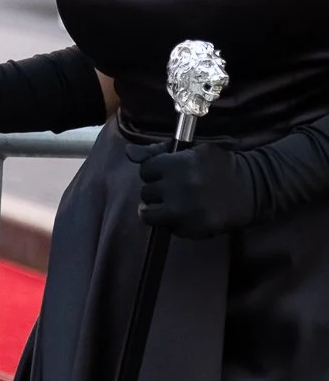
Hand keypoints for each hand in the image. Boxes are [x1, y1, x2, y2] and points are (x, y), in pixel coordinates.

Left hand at [126, 140, 255, 238]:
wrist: (252, 188)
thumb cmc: (219, 166)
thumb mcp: (193, 151)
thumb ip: (159, 152)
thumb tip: (129, 154)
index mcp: (178, 165)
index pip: (146, 169)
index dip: (154, 171)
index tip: (165, 173)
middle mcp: (178, 188)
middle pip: (146, 191)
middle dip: (156, 190)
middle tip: (172, 190)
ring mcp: (185, 212)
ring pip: (149, 214)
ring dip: (157, 209)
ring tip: (170, 205)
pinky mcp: (193, 230)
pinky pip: (168, 228)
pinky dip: (173, 223)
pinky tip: (186, 215)